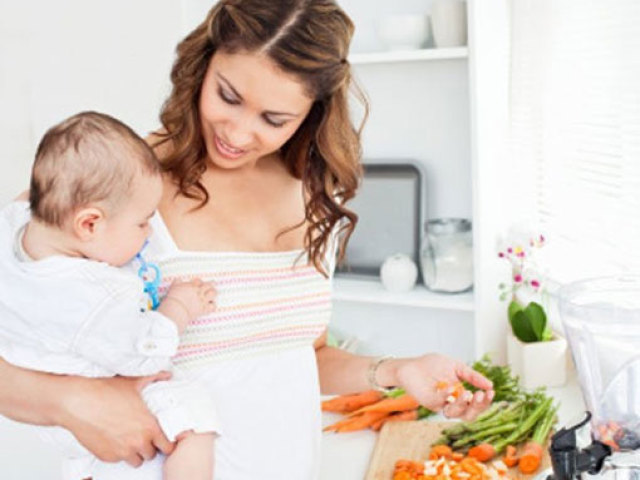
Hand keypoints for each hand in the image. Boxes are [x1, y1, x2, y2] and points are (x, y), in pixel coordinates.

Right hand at [58, 372, 174, 466]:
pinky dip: (118, 453)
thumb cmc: (104, 392)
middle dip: (149, 445)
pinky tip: (114, 439)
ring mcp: (122, 452)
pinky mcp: (107, 456)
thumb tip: (165, 375)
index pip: (168, 446)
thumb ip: (154, 379)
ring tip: (129, 439)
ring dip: (135, 452)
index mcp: (149, 427)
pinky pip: (118, 460)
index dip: (166, 442)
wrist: (78, 402)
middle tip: (143, 435)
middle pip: (152, 454)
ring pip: (136, 460)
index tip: (162, 438)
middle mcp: (138, 442)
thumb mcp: (133, 383)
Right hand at [163, 278, 215, 327]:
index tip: (198, 284)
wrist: (176, 310)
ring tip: (211, 295)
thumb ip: (177, 282)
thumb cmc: (173, 299)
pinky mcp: (204, 309)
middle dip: (210, 285)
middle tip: (210, 286)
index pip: (199, 280)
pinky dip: (212, 305)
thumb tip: (178, 279)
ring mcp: (202, 300)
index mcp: (192, 286)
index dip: (199, 282)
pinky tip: (210, 305)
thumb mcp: (173, 287)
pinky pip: (213, 306)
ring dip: (213, 293)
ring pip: (213, 293)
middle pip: (209, 284)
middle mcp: (199, 292)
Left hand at [393, 353, 494, 420]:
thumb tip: (490, 385)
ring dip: (463, 404)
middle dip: (477, 407)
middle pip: (469, 415)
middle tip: (480, 395)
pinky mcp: (428, 401)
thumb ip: (472, 376)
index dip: (485, 402)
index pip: (476, 405)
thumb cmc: (433, 366)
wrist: (411, 364)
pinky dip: (446, 396)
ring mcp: (440, 404)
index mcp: (460, 397)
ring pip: (455, 413)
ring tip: (467, 393)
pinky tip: (451, 388)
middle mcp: (451, 404)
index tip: (491, 391)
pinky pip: (439, 403)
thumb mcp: (456, 367)